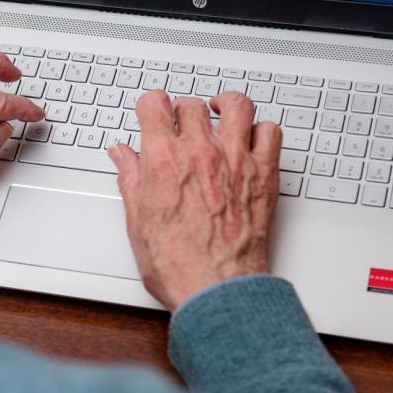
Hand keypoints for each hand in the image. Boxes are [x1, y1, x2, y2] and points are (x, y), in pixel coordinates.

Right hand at [107, 91, 281, 310]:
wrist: (216, 290)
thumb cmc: (177, 264)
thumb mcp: (137, 220)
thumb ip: (130, 178)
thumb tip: (122, 155)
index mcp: (163, 159)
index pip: (154, 103)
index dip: (151, 105)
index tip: (152, 113)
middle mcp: (200, 152)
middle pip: (192, 104)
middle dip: (182, 110)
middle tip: (181, 123)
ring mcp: (236, 160)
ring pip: (236, 106)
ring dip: (225, 106)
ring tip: (220, 113)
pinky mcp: (263, 174)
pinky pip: (270, 133)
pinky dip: (261, 130)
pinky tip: (251, 139)